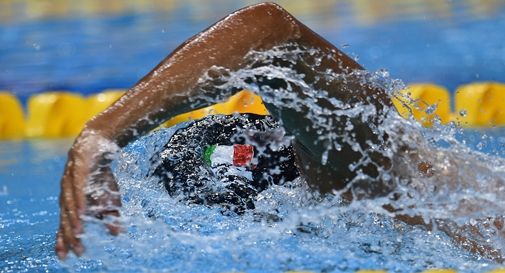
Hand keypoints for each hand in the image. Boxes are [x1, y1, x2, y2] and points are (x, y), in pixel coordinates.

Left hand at [55, 132, 121, 259]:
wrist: (97, 144)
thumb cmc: (100, 173)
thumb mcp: (110, 197)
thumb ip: (111, 215)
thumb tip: (118, 234)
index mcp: (71, 203)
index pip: (65, 225)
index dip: (64, 241)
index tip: (65, 257)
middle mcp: (67, 195)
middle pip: (66, 219)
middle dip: (71, 236)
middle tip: (76, 251)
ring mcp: (70, 183)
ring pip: (70, 205)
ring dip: (74, 220)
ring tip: (77, 234)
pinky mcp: (78, 172)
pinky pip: (78, 189)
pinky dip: (80, 201)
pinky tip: (83, 211)